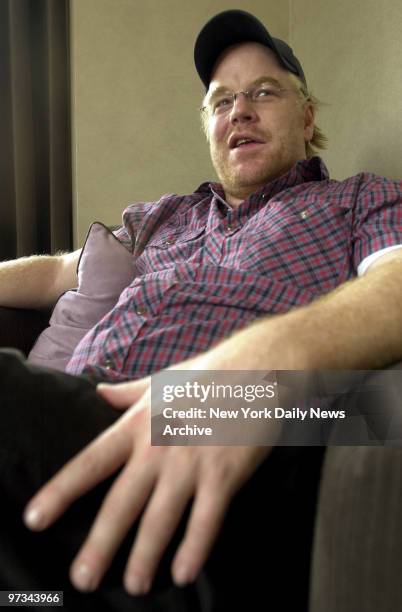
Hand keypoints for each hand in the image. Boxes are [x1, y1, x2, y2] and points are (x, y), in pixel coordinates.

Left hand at [22, 354, 271, 594]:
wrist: (257, 370)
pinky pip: (206, 520)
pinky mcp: (225, 474)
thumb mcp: (161, 381)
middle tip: (82, 578)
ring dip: (145, 557)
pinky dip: (194, 549)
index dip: (62, 491)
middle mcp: (158, 447)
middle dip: (100, 543)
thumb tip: (97, 390)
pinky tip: (183, 573)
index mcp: (139, 424)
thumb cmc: (207, 375)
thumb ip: (127, 392)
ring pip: (161, 519)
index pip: (92, 461)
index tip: (36, 518)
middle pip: (122, 502)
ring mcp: (192, 462)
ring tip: (134, 586)